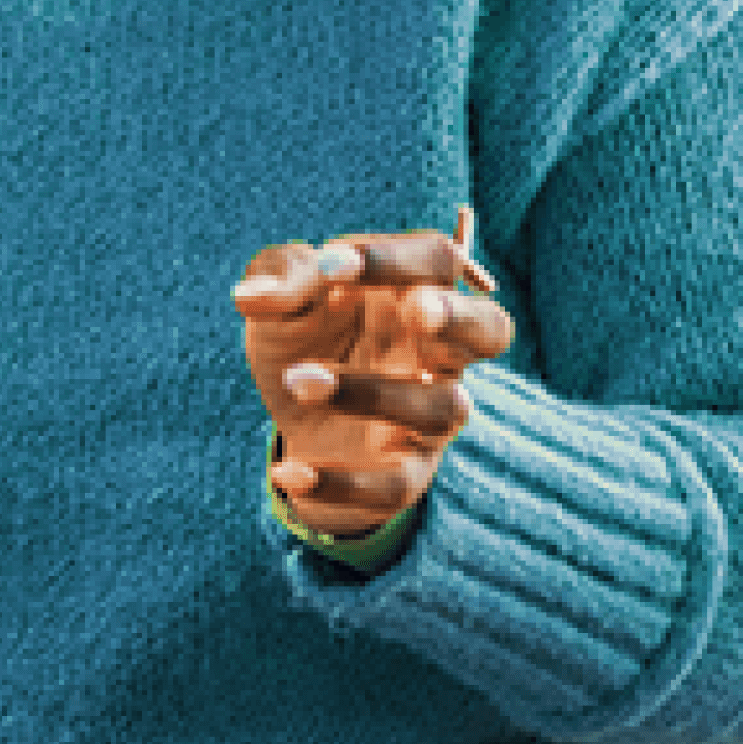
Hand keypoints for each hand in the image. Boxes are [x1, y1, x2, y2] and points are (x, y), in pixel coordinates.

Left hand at [233, 215, 512, 539]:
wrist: (294, 419)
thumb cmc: (305, 337)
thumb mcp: (283, 300)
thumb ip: (276, 281)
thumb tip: (250, 298)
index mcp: (415, 290)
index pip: (433, 259)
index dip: (390, 259)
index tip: (328, 266)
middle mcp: (439, 351)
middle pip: (492, 329)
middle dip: (460, 317)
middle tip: (416, 310)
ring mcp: (430, 415)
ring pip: (445, 408)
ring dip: (373, 392)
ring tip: (299, 381)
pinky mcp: (408, 472)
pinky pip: (396, 485)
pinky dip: (341, 483)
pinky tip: (286, 474)